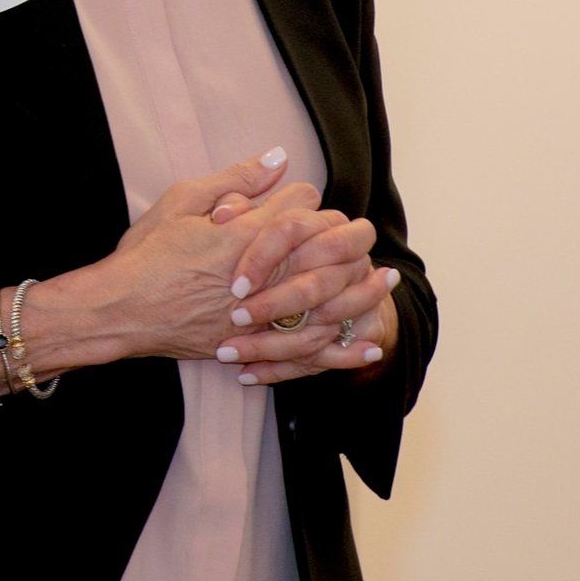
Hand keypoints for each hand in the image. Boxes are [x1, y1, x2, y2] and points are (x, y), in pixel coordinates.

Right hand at [91, 147, 327, 362]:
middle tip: (306, 236)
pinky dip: (327, 325)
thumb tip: (278, 157)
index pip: (307, 200)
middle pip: (329, 244)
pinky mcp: (262, 342)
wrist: (125, 310)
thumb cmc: (147, 254)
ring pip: (330, 290)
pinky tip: (327, 321)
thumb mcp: (182, 200)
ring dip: (331, 277)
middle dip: (324, 234)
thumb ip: (235, 178)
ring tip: (318, 272)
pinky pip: (316, 335)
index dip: (297, 196)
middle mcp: (270, 271)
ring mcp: (269, 311)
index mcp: (251, 231)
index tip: (283, 204)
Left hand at [211, 206, 400, 384]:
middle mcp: (347, 260)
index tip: (235, 282)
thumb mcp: (239, 222)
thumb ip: (234, 206)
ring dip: (272, 345)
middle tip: (235, 317)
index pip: (295, 228)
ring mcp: (356, 300)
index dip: (264, 254)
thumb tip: (223, 214)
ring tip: (227, 352)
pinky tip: (246, 374)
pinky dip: (281, 369)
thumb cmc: (255, 245)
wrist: (303, 279)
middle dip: (276, 304)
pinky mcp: (353, 335)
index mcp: (322, 223)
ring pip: (321, 328)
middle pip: (316, 282)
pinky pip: (320, 359)